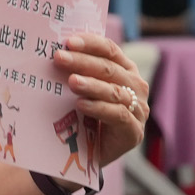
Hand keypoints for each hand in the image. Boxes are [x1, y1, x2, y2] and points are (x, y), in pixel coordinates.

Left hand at [56, 31, 149, 168]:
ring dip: (91, 85)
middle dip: (83, 62)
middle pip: (110, 69)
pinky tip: (81, 105)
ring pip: (114, 92)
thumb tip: (55, 52)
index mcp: (126, 70)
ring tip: (71, 82)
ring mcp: (139, 109)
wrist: (91, 153)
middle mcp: (137, 87)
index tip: (68, 42)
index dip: (90, 44)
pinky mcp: (134, 131)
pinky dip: (98, 108)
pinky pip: (117, 115)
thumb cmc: (85, 115)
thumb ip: (77, 71)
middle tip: (60, 58)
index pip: (110, 50)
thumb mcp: (83, 90)